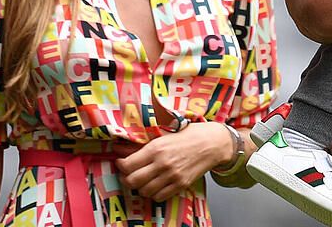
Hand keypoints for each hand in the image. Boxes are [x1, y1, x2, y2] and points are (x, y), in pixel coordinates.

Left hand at [115, 122, 234, 200]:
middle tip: (128, 174)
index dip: (120, 166)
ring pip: (145, 191)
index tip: (121, 163)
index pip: (127, 165)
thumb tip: (119, 148)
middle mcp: (163, 164)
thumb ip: (141, 145)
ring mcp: (172, 176)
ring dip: (140, 187)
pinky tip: (155, 185)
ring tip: (142, 180)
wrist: (212, 143)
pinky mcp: (180, 185)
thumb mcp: (163, 134)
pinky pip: (159, 196)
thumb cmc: (188, 135)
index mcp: (156, 148)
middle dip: (127, 179)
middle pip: (133, 181)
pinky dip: (154, 193)